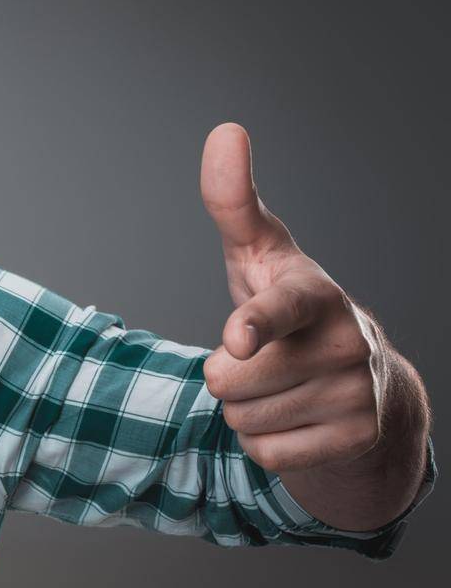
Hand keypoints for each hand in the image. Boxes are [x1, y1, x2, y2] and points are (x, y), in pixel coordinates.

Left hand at [199, 123, 385, 474]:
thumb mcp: (259, 254)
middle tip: (255, 361)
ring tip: (276, 387)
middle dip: (225, 378)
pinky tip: (292, 418)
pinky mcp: (357, 439)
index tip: (238, 337)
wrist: (362, 378)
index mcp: (314, 296)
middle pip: (230, 383)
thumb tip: (226, 130)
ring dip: (244, 412)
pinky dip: (266, 444)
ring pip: (244, 422)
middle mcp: (344, 343)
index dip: (255, 325)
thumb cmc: (288, 304)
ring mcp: (357, 394)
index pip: (278, 311)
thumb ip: (233, 201)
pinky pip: (267, 456)